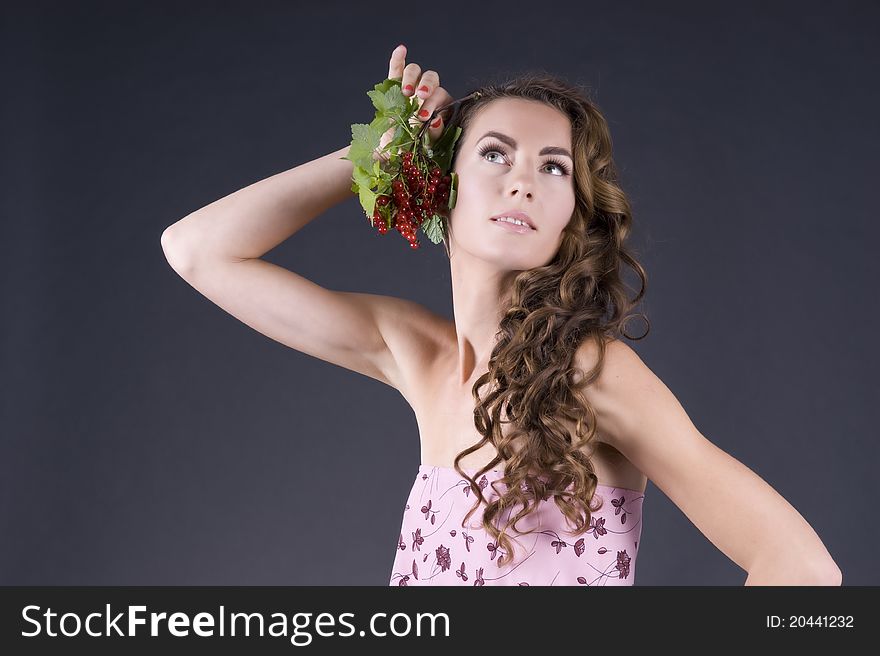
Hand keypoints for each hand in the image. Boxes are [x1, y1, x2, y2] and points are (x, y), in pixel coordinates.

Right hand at [377, 44, 454, 159]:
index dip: (434, 105)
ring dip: (412, 78)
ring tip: (406, 91)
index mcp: (440, 107)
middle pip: (432, 79)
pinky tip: (400, 50)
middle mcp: (427, 93)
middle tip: (420, 97)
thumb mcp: (425, 147)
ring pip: (416, 72)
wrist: (394, 153)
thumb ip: (433, 135)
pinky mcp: (394, 85)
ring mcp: (411, 87)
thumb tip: (436, 120)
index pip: (441, 98)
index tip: (425, 117)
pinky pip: (396, 69)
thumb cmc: (414, 149)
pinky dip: (398, 59)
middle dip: (427, 86)